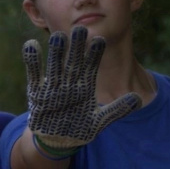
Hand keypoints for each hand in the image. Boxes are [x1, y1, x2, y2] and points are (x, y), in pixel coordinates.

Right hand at [23, 26, 141, 156]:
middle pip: (73, 61)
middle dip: (76, 46)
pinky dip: (32, 60)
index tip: (100, 40)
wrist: (58, 140)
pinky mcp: (36, 92)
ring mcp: (52, 86)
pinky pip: (34, 74)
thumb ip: (117, 110)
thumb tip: (138, 99)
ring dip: (56, 52)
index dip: (94, 54)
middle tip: (80, 29)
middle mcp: (69, 83)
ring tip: (58, 36)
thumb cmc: (80, 128)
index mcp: (84, 86)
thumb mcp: (100, 121)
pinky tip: (31, 44)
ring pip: (55, 65)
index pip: (90, 66)